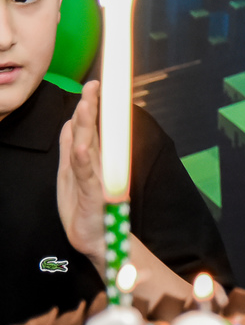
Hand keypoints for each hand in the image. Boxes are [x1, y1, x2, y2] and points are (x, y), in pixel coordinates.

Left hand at [57, 81, 107, 270]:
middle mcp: (95, 165)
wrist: (96, 241)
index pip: (87, 127)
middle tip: (94, 85)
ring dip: (87, 126)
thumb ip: (70, 149)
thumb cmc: (84, 209)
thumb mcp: (70, 175)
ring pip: (88, 147)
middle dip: (90, 107)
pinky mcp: (93, 196)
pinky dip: (84, 160)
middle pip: (90, 131)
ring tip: (87, 104)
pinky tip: (82, 146)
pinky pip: (87, 176)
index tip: (94, 83)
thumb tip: (69, 123)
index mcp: (88, 159)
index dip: (89, 105)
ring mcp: (95, 179)